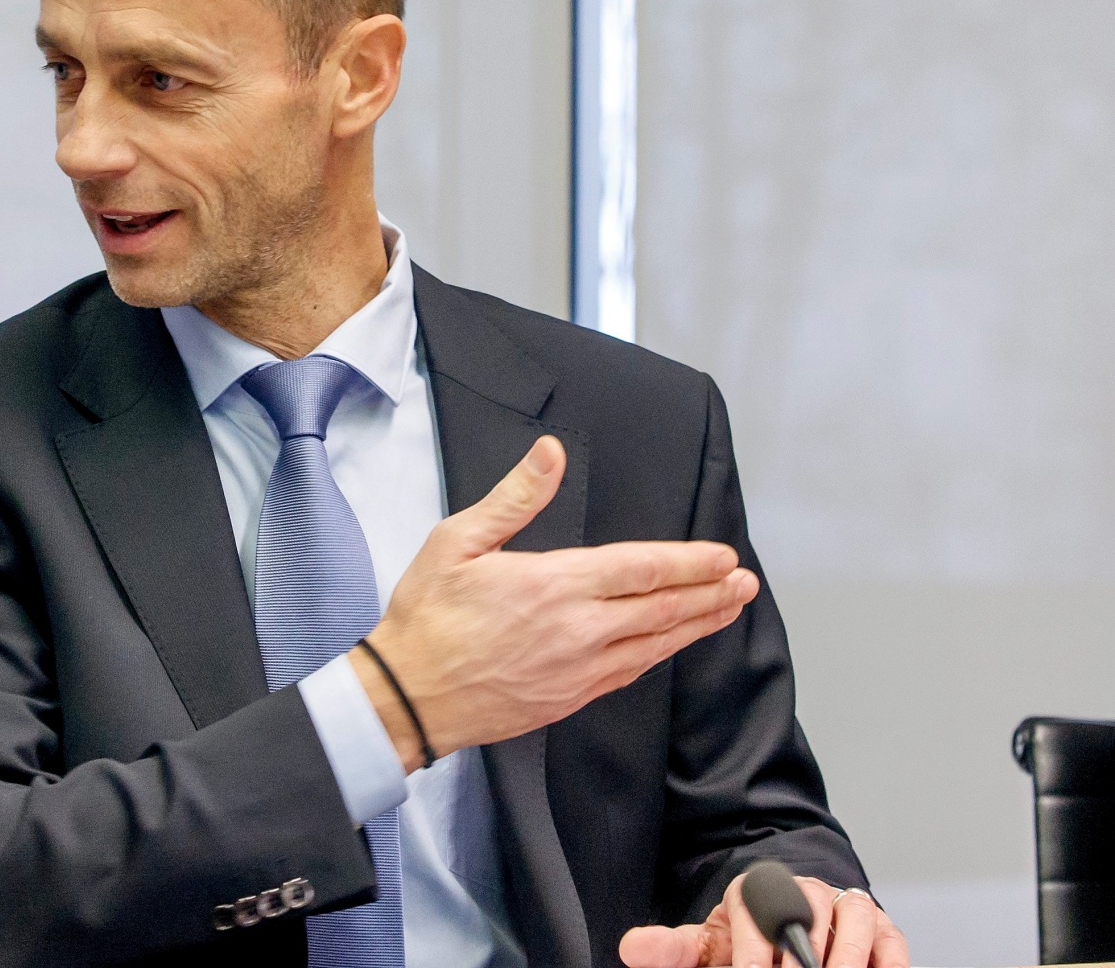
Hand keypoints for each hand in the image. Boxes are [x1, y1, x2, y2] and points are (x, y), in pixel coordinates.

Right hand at [349, 435, 758, 770]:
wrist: (407, 696)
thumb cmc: (427, 617)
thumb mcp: (457, 541)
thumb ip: (514, 497)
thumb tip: (550, 453)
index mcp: (554, 585)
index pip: (642, 568)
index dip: (689, 561)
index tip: (722, 555)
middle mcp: (577, 631)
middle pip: (662, 608)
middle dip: (710, 592)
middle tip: (745, 581)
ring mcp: (578, 670)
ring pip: (655, 645)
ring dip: (698, 624)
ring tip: (729, 608)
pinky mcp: (569, 698)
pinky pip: (631, 673)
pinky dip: (662, 655)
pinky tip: (673, 646)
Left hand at [618, 872, 909, 967]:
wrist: (793, 924)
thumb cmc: (748, 942)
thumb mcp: (711, 946)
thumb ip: (674, 949)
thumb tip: (630, 947)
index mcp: (758, 890)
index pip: (756, 915)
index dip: (751, 952)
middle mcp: (806, 891)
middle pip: (808, 918)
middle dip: (799, 960)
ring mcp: (848, 907)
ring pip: (854, 924)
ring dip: (844, 960)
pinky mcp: (885, 929)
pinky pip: (891, 946)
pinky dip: (885, 964)